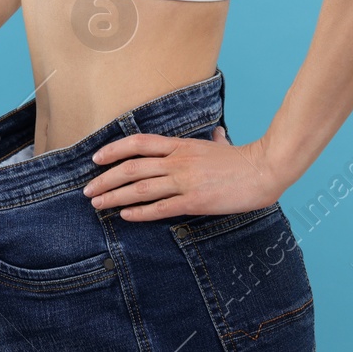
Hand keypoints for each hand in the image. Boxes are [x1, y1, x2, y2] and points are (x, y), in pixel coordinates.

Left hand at [82, 126, 282, 220]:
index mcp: (179, 145)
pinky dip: (139, 213)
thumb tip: (218, 135)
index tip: (96, 159)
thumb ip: (214, 140)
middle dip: (105, 179)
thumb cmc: (243, 159)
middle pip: (131, 167)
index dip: (113, 149)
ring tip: (98, 204)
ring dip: (115, 197)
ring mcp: (184, 180)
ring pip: (140, 188)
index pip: (138, 143)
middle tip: (88, 190)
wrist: (264, 170)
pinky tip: (125, 216)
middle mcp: (177, 160)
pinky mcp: (194, 201)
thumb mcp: (221, 144)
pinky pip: (160, 208)